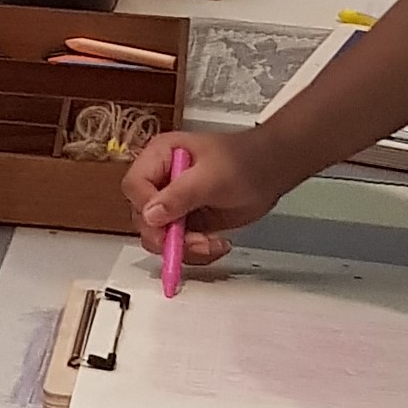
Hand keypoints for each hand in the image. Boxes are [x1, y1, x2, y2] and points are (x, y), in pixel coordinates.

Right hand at [122, 124, 282, 265]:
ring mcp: (174, 202)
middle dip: (166, 235)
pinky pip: (178, 245)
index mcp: (160, 157)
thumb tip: (150, 215)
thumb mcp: (210, 178)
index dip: (146, 207)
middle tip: (192, 241)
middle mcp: (162, 180)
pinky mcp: (187, 221)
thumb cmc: (244, 161)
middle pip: (142, 216)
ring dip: (184, 247)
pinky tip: (216, 243)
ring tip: (210, 243)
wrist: (271, 172)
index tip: (166, 223)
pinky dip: (196, 251)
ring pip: (159, 236)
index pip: (135, 185)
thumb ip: (179, 196)